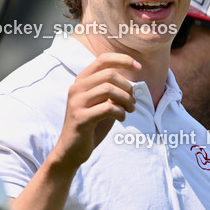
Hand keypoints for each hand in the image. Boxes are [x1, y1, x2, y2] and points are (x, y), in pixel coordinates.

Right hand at [52, 53, 139, 170]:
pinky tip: (121, 118)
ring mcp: (77, 103)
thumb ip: (112, 92)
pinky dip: (120, 112)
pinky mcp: (81, 118)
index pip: (103, 60)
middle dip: (127, 87)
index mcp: (81, 81)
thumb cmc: (90, 125)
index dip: (123, 60)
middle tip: (133, 102)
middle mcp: (76, 88)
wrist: (71, 150)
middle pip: (109, 75)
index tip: (138, 67)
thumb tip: (131, 86)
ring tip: (129, 110)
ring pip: (109, 89)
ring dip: (126, 100)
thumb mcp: (101, 104)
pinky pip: (108, 108)